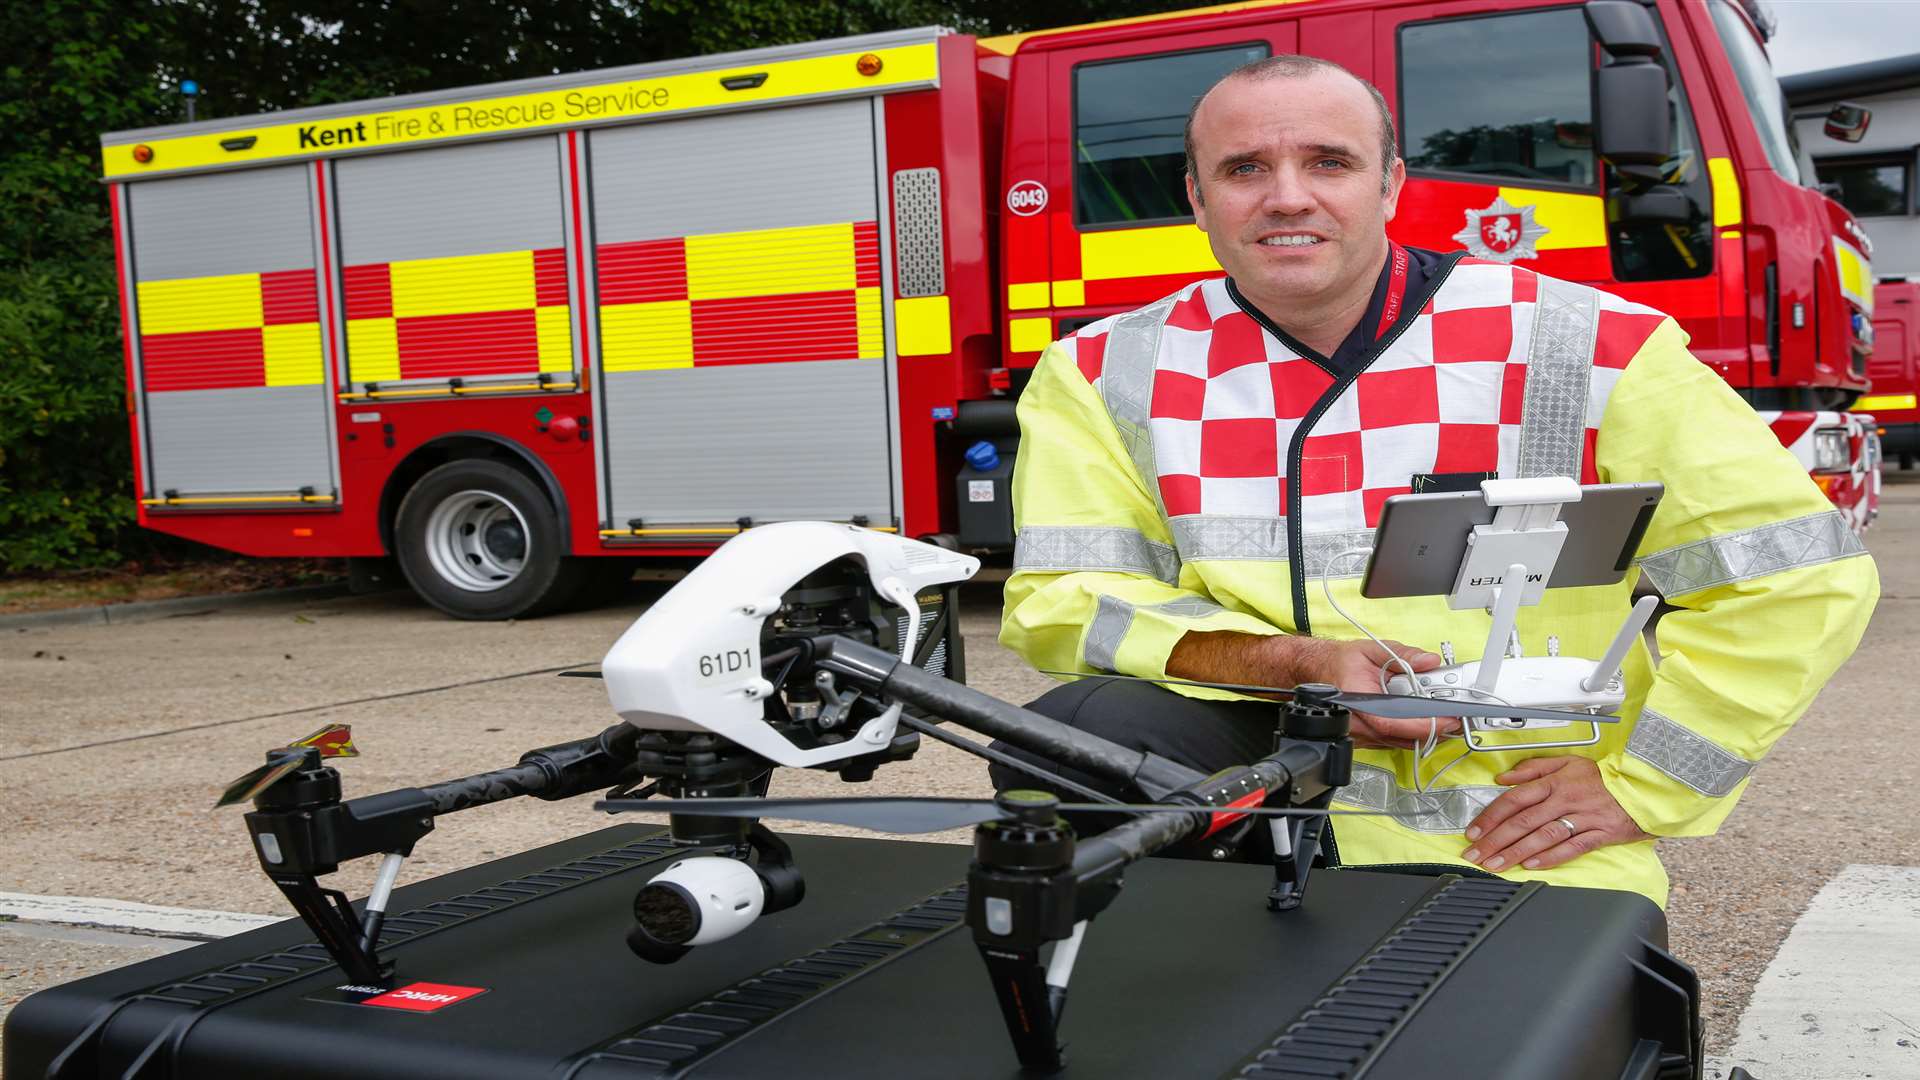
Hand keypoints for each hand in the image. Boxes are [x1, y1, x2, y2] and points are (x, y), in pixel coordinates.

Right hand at [1295, 638, 1452, 749]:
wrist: (1320, 672)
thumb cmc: (1342, 663)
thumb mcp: (1371, 649)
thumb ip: (1402, 654)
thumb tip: (1428, 661)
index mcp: (1357, 700)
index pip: (1393, 721)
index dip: (1423, 724)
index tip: (1448, 720)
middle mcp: (1358, 723)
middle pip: (1402, 736)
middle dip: (1433, 728)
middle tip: (1458, 718)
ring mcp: (1362, 736)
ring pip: (1401, 742)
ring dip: (1425, 732)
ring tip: (1445, 716)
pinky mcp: (1369, 740)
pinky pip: (1395, 742)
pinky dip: (1413, 733)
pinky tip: (1426, 721)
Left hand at [1461, 756, 1650, 871]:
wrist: (1645, 785)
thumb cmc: (1603, 776)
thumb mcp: (1567, 762)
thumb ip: (1533, 768)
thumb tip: (1503, 777)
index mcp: (1553, 782)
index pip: (1513, 799)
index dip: (1490, 816)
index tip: (1473, 831)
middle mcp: (1564, 799)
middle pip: (1522, 821)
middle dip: (1494, 840)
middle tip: (1475, 854)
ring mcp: (1582, 817)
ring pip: (1542, 837)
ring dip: (1515, 852)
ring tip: (1495, 865)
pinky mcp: (1599, 833)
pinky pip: (1571, 847)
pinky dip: (1550, 857)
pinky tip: (1531, 866)